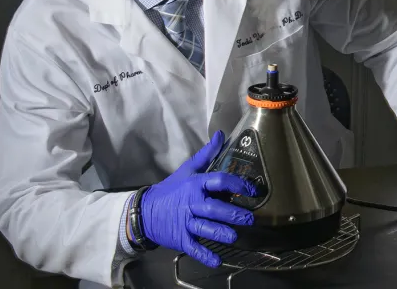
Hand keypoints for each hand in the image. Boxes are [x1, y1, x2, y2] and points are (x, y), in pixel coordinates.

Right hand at [140, 131, 257, 266]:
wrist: (144, 211)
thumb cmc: (170, 189)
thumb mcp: (186, 170)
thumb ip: (206, 154)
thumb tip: (220, 135)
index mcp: (195, 185)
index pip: (218, 181)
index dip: (236, 183)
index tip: (252, 189)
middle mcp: (192, 203)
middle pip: (214, 208)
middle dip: (233, 214)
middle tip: (249, 218)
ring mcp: (186, 222)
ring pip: (206, 228)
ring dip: (221, 233)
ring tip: (234, 237)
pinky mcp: (181, 238)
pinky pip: (194, 248)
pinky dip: (205, 255)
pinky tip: (217, 260)